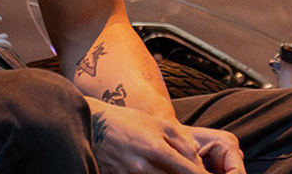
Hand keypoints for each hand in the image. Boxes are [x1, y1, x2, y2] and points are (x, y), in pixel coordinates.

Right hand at [87, 101, 245, 173]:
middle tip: (192, 172)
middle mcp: (144, 168)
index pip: (190, 173)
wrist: (92, 125)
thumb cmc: (128, 122)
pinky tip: (156, 171)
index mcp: (158, 150)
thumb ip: (183, 142)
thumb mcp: (159, 124)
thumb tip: (198, 162)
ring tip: (167, 167)